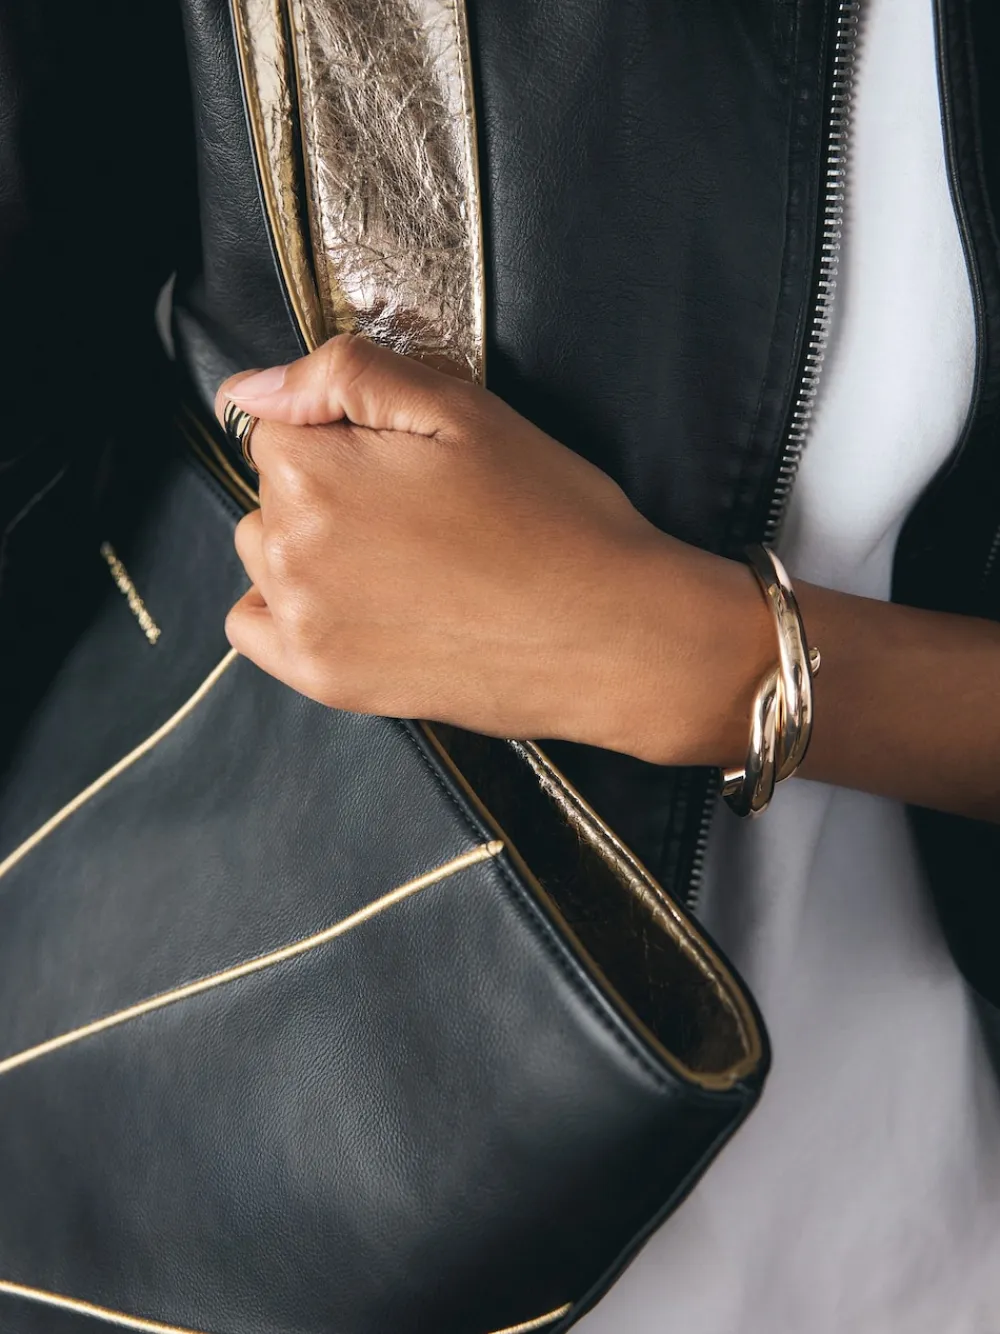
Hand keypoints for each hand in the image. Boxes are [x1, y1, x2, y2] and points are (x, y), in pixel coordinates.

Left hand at [216, 335, 771, 765]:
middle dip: (329, 486)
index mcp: (314, 473)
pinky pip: (256, 631)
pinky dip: (287, 611)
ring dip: (311, 546)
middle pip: (272, 491)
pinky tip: (353, 604)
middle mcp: (289, 551)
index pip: (276, 426)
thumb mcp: (462, 410)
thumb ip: (344, 376)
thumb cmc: (552, 517)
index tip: (408, 461)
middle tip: (422, 512)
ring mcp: (303, 623)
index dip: (345, 434)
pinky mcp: (325, 679)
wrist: (612, 635)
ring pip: (268, 554)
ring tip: (404, 560)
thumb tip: (247, 388)